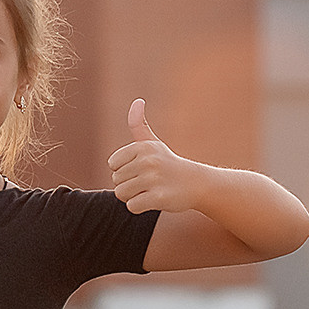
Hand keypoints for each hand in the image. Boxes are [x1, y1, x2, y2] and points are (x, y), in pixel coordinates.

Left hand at [108, 98, 206, 213]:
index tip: (141, 169)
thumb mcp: (152, 142)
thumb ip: (138, 124)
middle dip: (129, 185)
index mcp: (142, 147)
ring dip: (133, 196)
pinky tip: (154, 200)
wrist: (196, 183)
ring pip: (121, 194)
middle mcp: (148, 161)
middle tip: (148, 182)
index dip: (124, 170)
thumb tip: (137, 101)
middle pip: (116, 181)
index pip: (112, 165)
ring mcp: (154, 180)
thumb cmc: (168, 163)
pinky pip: (132, 206)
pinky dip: (140, 207)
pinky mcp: (159, 198)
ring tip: (150, 190)